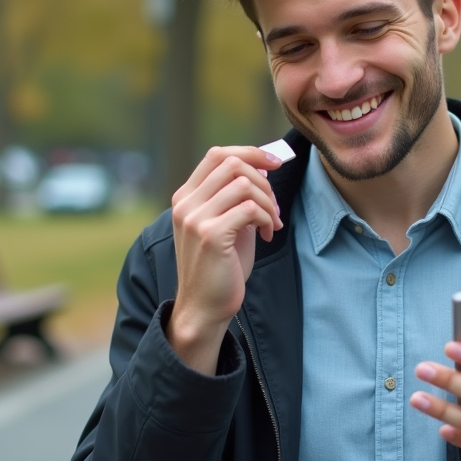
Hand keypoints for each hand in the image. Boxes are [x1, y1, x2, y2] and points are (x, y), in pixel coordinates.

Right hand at [166, 146, 284, 373]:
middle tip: (274, 208)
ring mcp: (195, 218)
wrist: (204, 308)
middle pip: (232, 163)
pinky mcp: (210, 235)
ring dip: (268, 202)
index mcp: (186, 197)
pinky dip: (267, 218)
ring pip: (244, 184)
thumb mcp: (228, 224)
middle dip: (264, 180)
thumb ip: (238, 197)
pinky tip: (267, 236)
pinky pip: (250, 208)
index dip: (250, 153)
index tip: (274, 163)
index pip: (217, 155)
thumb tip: (262, 167)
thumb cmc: (221, 267)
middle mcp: (186, 203)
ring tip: (272, 224)